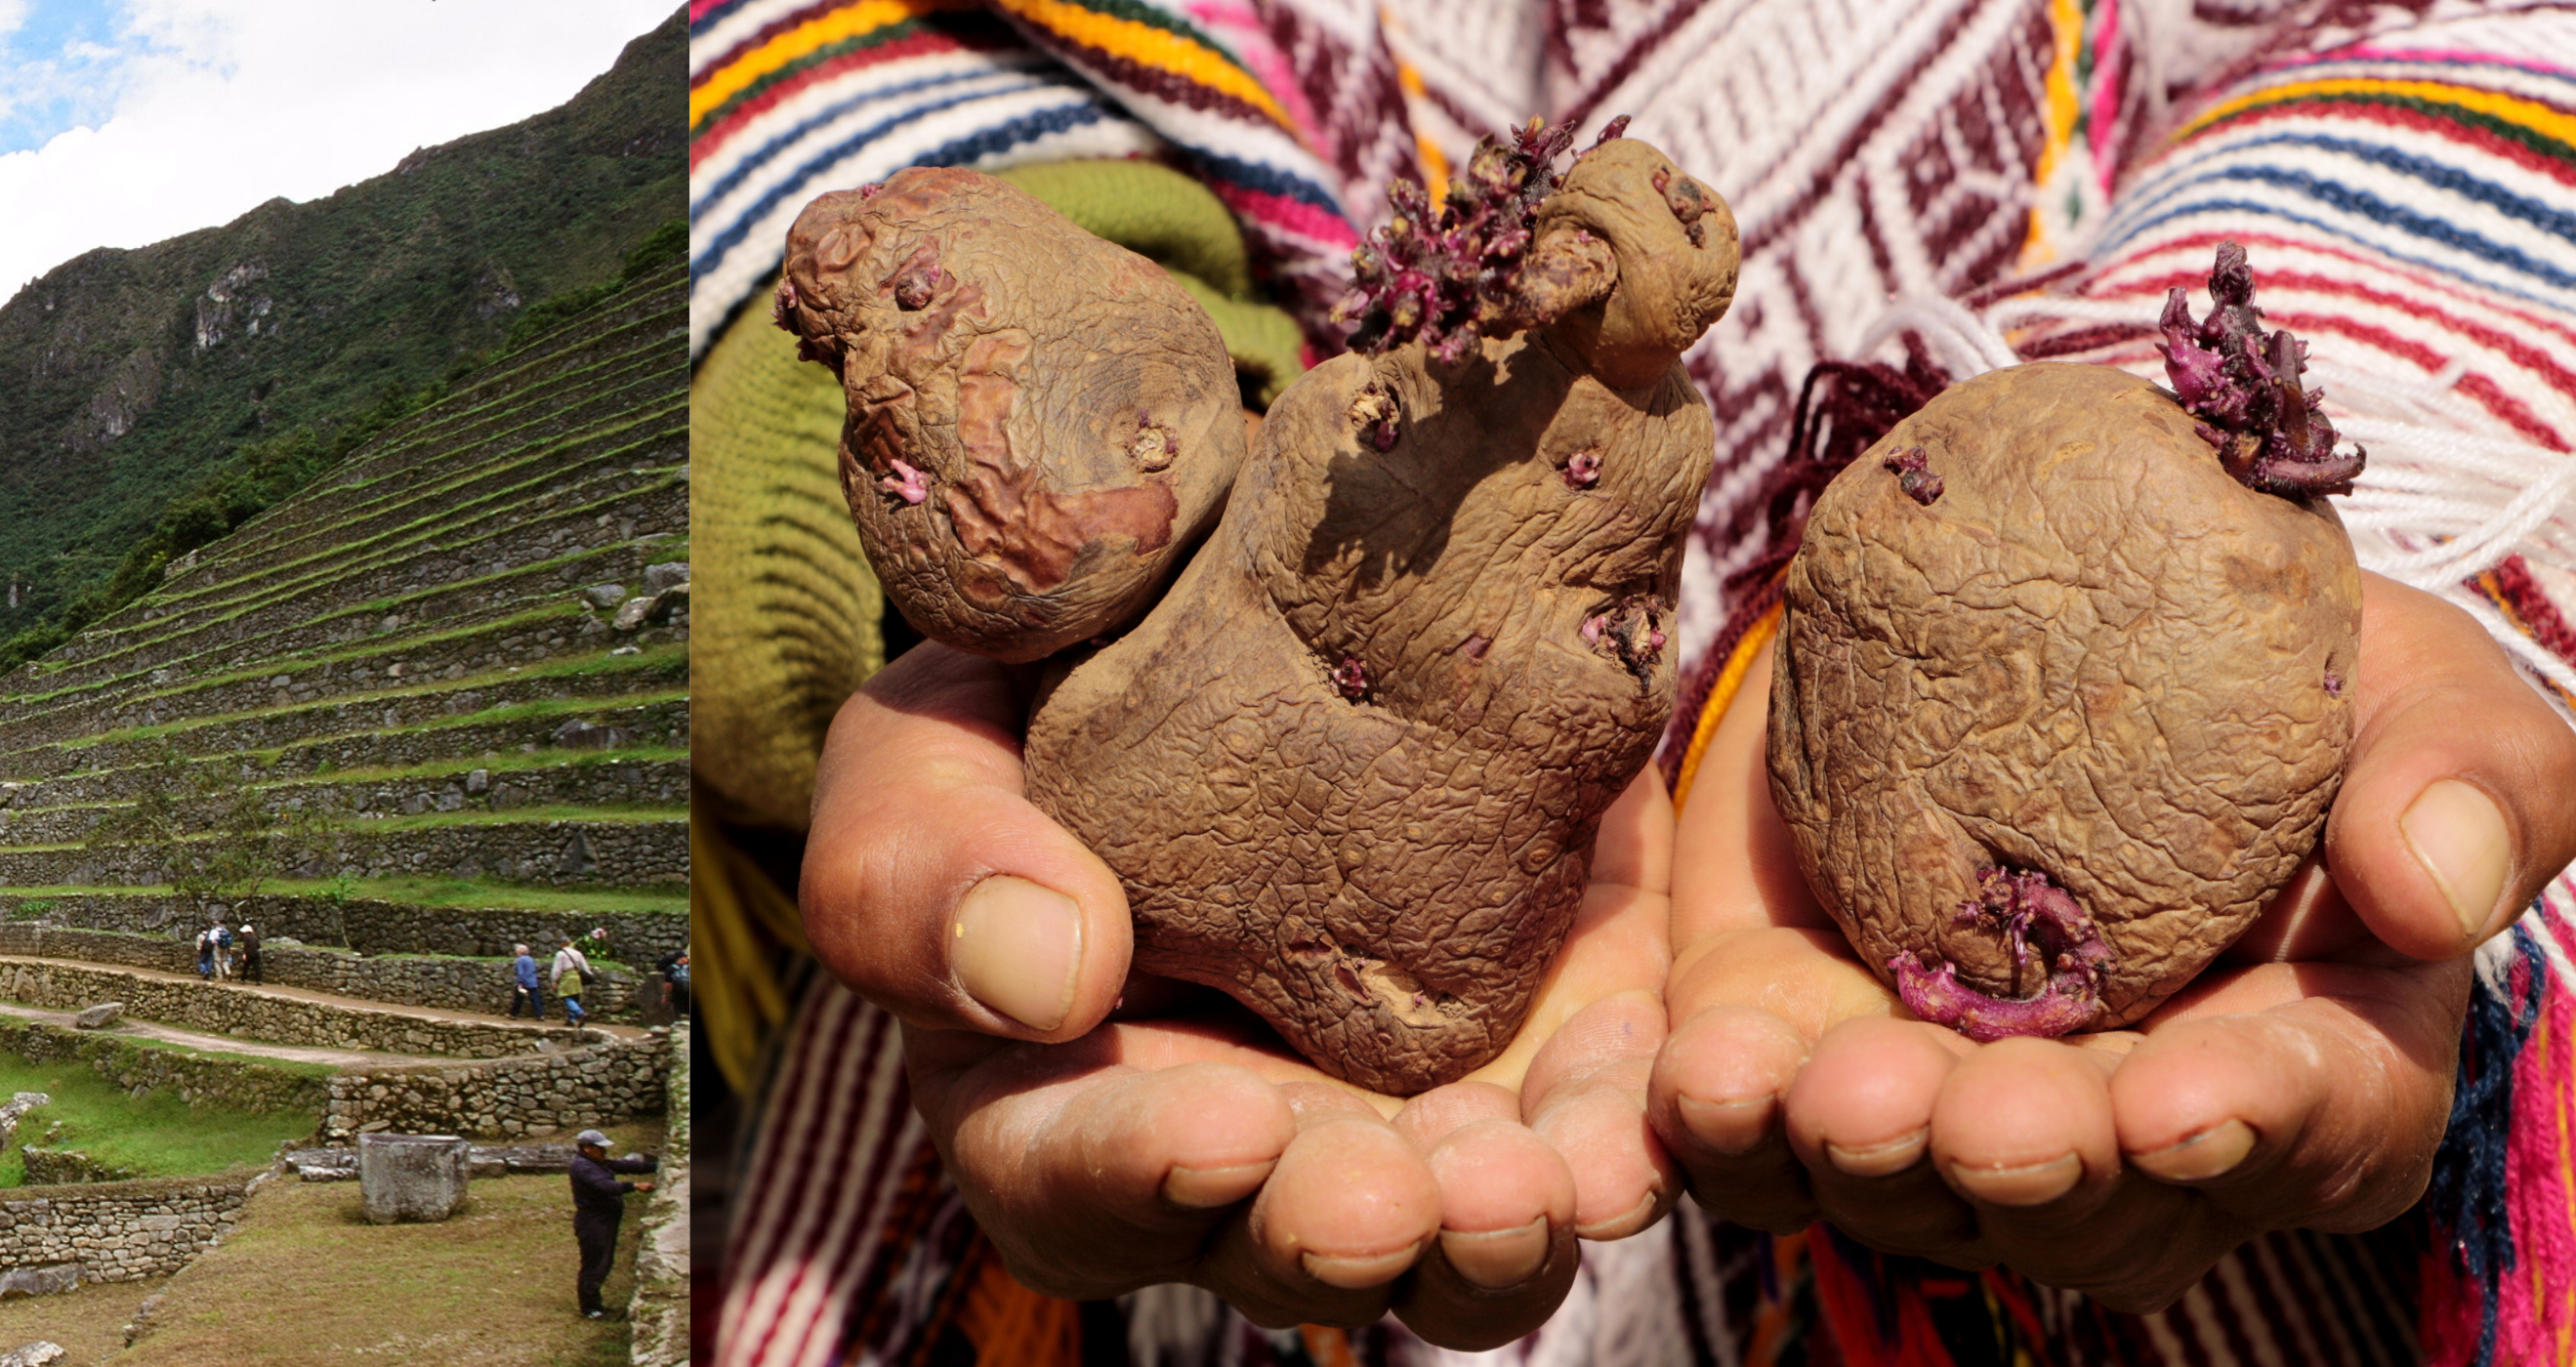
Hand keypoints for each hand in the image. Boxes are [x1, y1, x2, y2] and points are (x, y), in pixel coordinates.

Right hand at [801, 644, 1677, 1345]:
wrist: (1215, 571)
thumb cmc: (1017, 686)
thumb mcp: (924, 744)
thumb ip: (924, 864)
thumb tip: (1046, 975)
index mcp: (1048, 1101)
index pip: (1069, 1188)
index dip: (1138, 1180)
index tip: (1218, 1128)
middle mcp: (1235, 1143)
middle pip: (1283, 1246)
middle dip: (1345, 1231)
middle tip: (1398, 1199)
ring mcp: (1401, 1109)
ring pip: (1459, 1235)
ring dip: (1502, 1227)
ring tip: (1545, 1181)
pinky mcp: (1550, 1036)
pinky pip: (1605, 1128)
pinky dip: (1631, 1129)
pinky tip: (1651, 1096)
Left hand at [1648, 574, 2575, 1309]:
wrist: (2036, 602)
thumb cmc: (2266, 664)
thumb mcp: (2400, 680)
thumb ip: (2467, 777)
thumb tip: (2434, 890)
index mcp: (2316, 1056)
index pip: (2314, 1131)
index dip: (2253, 1121)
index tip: (2182, 1100)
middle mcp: (2130, 1130)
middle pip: (2094, 1208)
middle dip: (2034, 1166)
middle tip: (1984, 1119)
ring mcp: (1951, 1115)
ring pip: (1904, 1196)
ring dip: (1861, 1160)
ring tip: (1826, 1096)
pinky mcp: (1797, 1062)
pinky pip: (1746, 1140)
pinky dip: (1716, 1125)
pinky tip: (1699, 1080)